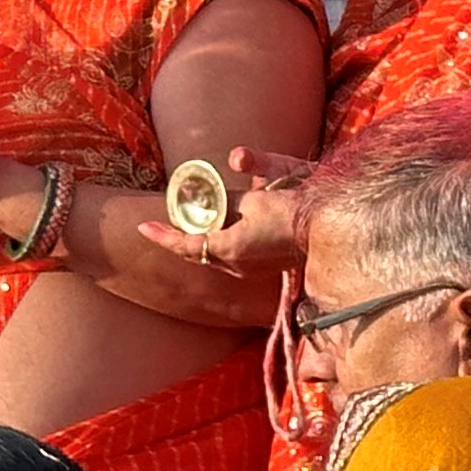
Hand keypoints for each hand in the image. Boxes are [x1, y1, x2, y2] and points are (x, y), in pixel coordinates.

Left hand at [133, 145, 312, 272]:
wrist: (327, 231)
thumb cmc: (292, 212)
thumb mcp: (254, 200)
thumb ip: (228, 203)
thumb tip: (210, 202)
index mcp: (230, 249)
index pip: (188, 245)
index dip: (163, 236)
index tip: (143, 227)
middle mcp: (237, 265)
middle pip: (198, 253)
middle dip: (180, 239)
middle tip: (162, 227)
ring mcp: (250, 270)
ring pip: (214, 255)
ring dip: (201, 242)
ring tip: (188, 226)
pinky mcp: (262, 268)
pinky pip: (230, 256)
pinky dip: (220, 243)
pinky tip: (220, 230)